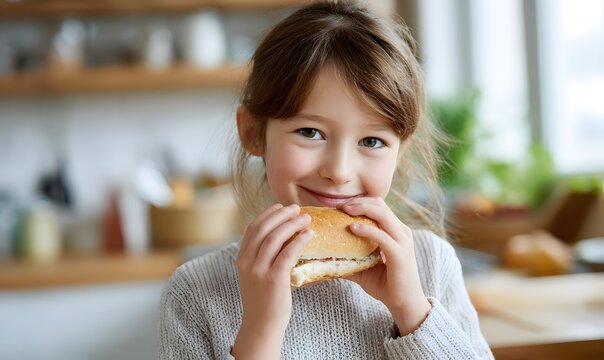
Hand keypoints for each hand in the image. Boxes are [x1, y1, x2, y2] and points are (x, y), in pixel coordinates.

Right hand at [233, 203, 313, 358]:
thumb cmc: (264, 299)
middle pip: (264, 228)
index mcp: (241, 258)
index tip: (280, 207)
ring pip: (275, 237)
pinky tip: (309, 234)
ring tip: (306, 218)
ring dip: (292, 224)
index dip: (267, 214)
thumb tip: (281, 235)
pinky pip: (288, 253)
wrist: (262, 325)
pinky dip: (299, 240)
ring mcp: (259, 270)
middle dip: (281, 215)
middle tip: (296, 208)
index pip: (253, 228)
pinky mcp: (274, 279)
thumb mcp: (255, 274)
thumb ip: (261, 256)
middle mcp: (247, 262)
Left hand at [338, 197, 430, 334]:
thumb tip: (324, 258)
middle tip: (340, 206)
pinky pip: (382, 236)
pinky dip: (366, 229)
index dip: (360, 202)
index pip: (378, 206)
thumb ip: (348, 259)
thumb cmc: (386, 285)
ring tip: (344, 211)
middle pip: (380, 204)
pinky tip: (353, 228)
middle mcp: (401, 232)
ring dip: (362, 209)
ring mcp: (402, 241)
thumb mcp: (364, 268)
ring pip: (382, 214)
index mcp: (395, 231)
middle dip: (359, 201)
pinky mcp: (400, 254)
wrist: (405, 304)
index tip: (340, 206)